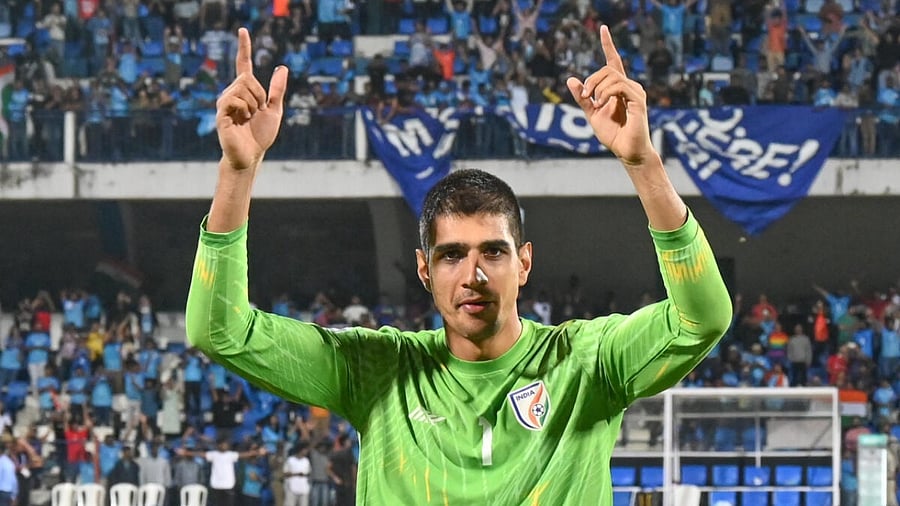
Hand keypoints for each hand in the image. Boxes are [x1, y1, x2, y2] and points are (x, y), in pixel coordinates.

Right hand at [216, 27, 287, 170]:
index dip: (244, 47)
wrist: (251, 155)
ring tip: (248, 118)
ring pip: (242, 87)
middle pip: (247, 77)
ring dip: (253, 104)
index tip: (242, 30)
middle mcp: (232, 93)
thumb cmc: (260, 135)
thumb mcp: (274, 110)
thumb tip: (282, 68)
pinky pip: (234, 99)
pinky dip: (244, 109)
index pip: (243, 65)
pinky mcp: (220, 112)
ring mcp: (225, 101)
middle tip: (257, 112)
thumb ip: (277, 90)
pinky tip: (242, 120)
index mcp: (245, 91)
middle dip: (259, 94)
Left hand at [565, 25, 653, 167]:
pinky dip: (606, 93)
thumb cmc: (613, 134)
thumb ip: (583, 98)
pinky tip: (602, 104)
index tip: (603, 28)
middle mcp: (628, 86)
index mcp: (617, 88)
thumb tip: (570, 80)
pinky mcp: (638, 100)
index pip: (613, 61)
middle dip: (592, 80)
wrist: (626, 151)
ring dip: (597, 87)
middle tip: (586, 96)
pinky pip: (619, 85)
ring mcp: (635, 92)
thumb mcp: (592, 113)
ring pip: (612, 75)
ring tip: (595, 103)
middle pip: (607, 68)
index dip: (608, 44)